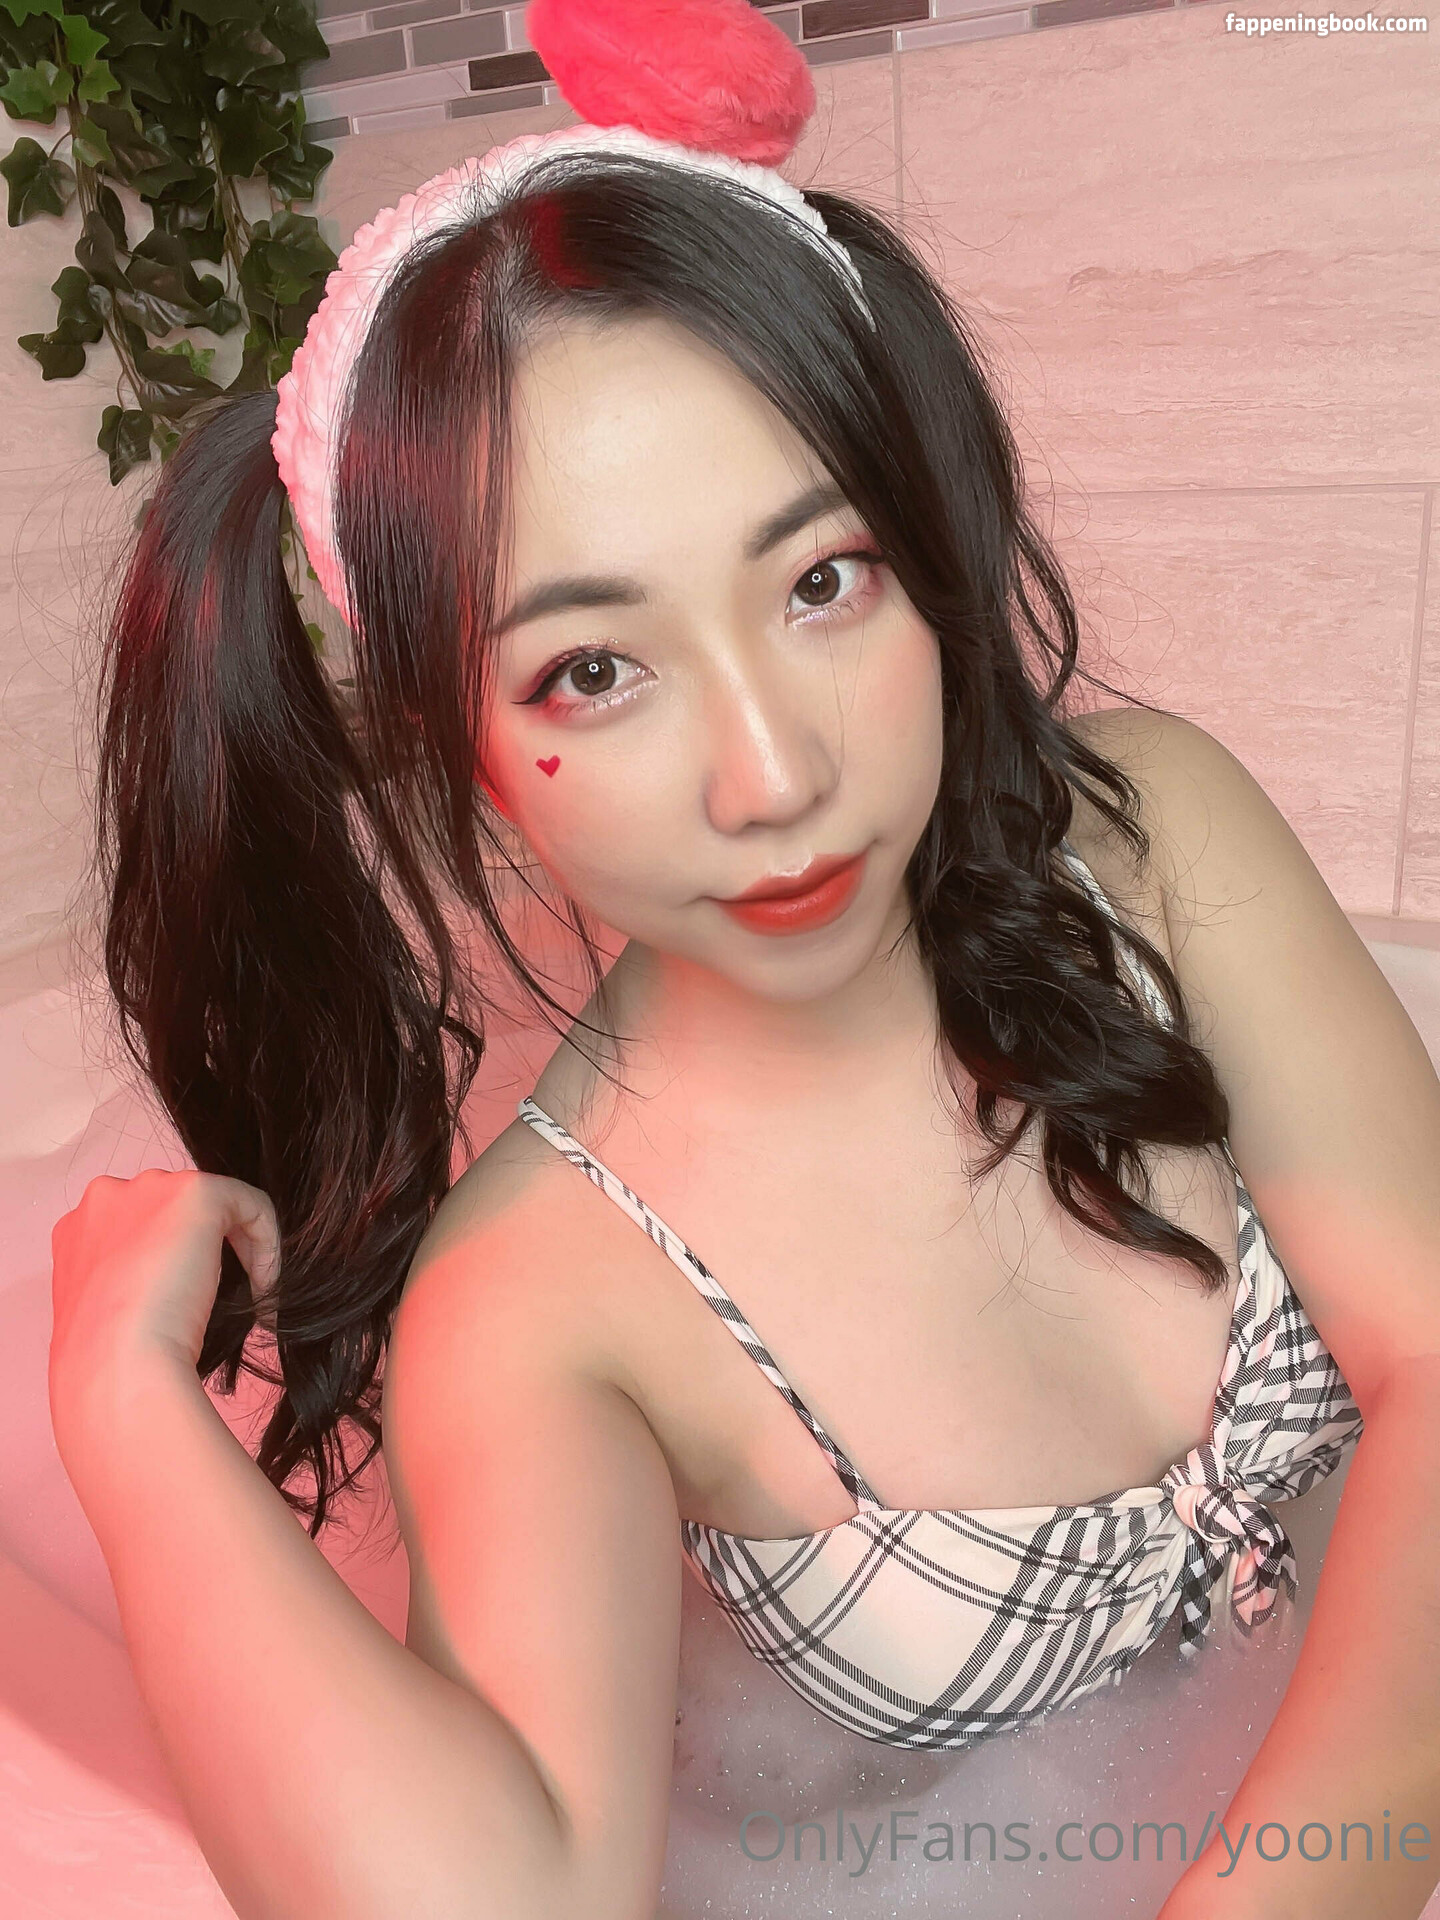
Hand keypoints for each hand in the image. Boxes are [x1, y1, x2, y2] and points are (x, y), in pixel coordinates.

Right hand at [49, 1168, 280, 1425]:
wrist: (118, 1364)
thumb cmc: (112, 1360)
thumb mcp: (106, 1311)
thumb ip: (126, 1281)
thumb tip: (170, 1282)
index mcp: (77, 1230)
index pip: (138, 1227)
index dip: (170, 1261)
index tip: (187, 1301)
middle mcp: (106, 1196)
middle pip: (175, 1210)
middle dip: (201, 1248)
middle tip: (221, 1299)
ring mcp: (150, 1188)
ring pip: (217, 1207)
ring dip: (238, 1250)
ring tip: (248, 1297)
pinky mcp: (197, 1193)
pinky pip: (252, 1206)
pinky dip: (267, 1246)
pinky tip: (264, 1288)